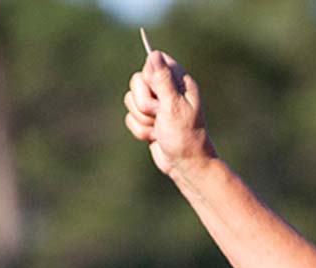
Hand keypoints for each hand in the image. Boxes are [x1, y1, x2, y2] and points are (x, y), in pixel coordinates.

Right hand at [123, 48, 212, 175]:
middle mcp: (167, 90)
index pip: (154, 61)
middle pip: (137, 81)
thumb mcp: (174, 105)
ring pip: (130, 100)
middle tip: (160, 115)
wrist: (185, 165)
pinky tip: (155, 137)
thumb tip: (154, 54)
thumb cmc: (185, 136)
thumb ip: (162, 80)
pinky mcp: (148, 119)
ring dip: (142, 120)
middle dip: (144, 103)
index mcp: (179, 81)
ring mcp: (157, 105)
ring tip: (159, 129)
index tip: (158, 93)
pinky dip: (140, 130)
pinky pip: (130, 117)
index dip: (150, 78)